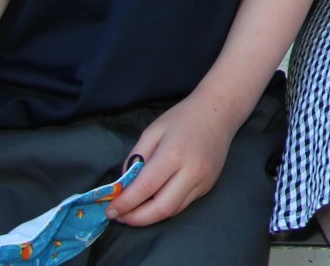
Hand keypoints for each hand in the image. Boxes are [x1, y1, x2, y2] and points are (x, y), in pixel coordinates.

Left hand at [108, 95, 239, 226]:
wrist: (219, 112)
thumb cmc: (182, 118)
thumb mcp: (152, 131)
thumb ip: (135, 158)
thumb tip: (124, 185)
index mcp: (174, 154)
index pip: (145, 187)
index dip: (125, 203)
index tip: (110, 210)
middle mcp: (192, 171)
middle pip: (161, 208)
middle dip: (136, 218)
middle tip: (119, 216)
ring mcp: (203, 181)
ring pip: (172, 211)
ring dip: (149, 217)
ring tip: (132, 211)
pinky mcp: (208, 186)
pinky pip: (182, 204)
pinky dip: (164, 207)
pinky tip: (153, 201)